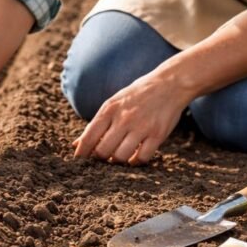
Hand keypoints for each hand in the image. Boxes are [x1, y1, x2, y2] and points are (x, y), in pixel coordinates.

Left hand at [71, 71, 189, 164]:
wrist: (169, 84)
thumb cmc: (137, 95)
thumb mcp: (113, 103)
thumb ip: (96, 124)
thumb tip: (77, 145)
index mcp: (110, 109)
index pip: (89, 137)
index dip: (81, 152)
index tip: (79, 161)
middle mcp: (124, 118)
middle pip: (103, 151)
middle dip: (100, 158)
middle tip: (102, 158)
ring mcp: (142, 127)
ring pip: (121, 157)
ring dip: (117, 162)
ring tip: (118, 157)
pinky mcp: (158, 135)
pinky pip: (142, 158)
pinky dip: (135, 162)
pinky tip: (134, 158)